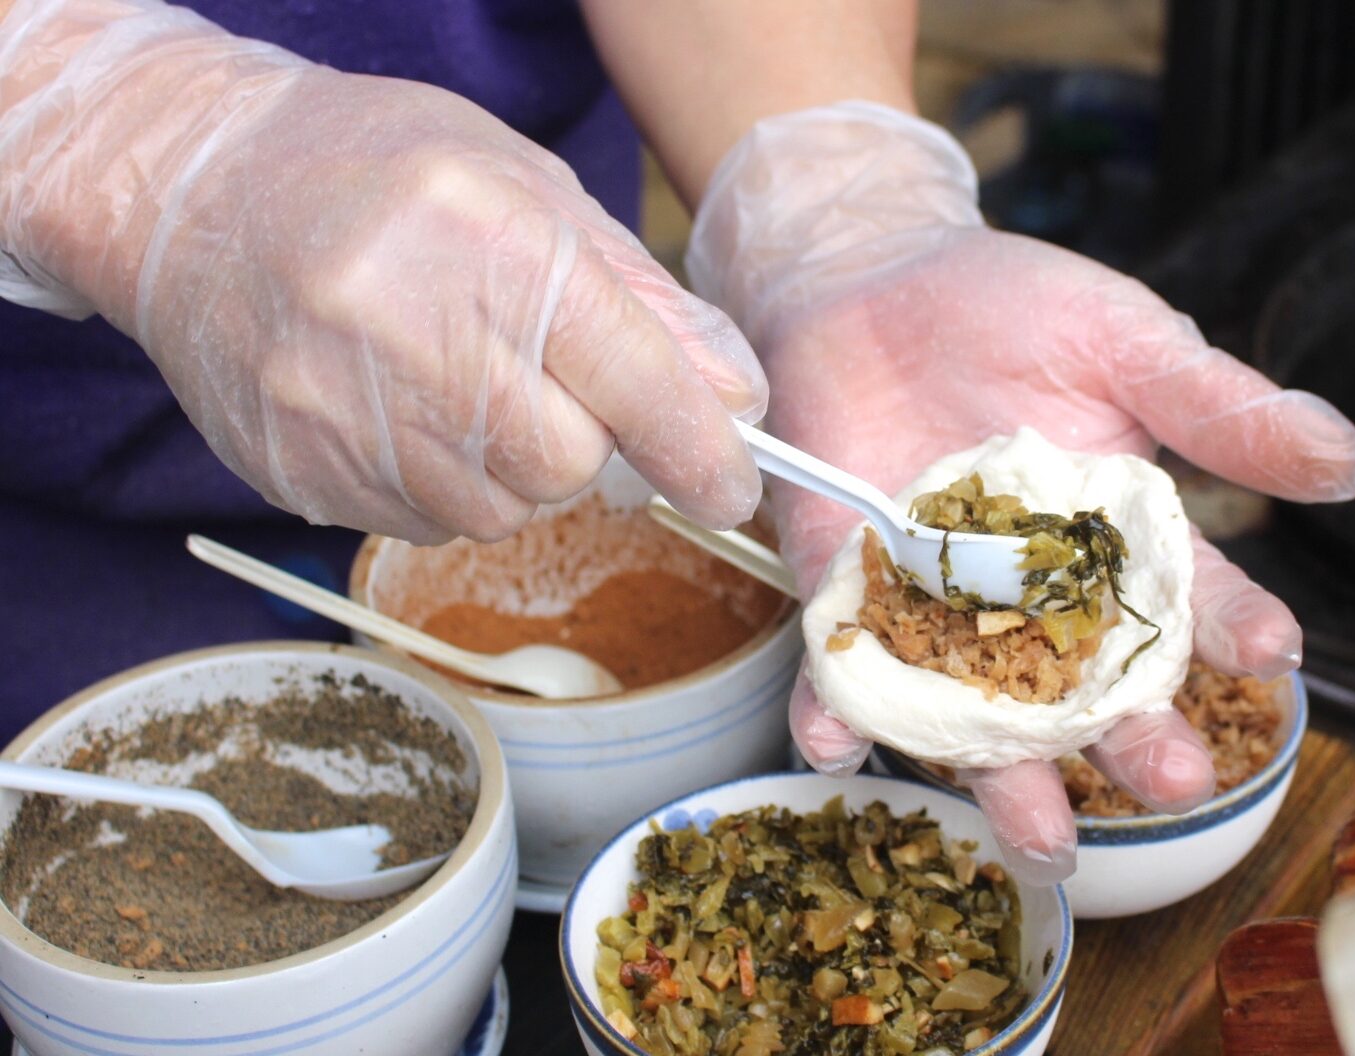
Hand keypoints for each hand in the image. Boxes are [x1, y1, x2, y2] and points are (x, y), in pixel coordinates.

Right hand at [0, 0, 764, 541]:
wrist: (194, 187)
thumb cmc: (382, 172)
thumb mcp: (530, 190)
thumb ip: (643, 299)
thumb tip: (733, 395)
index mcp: (485, 236)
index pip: (630, 377)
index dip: (697, 446)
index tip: (732, 485)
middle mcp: (406, 327)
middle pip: (565, 463)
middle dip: (587, 445)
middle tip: (553, 388)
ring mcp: (339, 408)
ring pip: (497, 510)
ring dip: (514, 468)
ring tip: (461, 383)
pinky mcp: (299, 470)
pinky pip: (425, 524)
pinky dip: (447, 484)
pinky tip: (406, 410)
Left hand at [687, 103, 1354, 884]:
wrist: (868, 277)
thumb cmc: (1007, 306)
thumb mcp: (1121, 341)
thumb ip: (1215, 407)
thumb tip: (1347, 462)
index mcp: (1114, 542)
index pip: (1186, 601)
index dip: (1232, 629)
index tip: (1273, 655)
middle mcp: (1032, 596)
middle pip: (1088, 687)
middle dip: (1130, 738)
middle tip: (1171, 782)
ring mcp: (935, 602)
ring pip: (976, 708)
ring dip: (1004, 773)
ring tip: (1038, 838)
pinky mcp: (843, 589)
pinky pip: (842, 664)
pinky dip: (837, 708)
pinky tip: (841, 743)